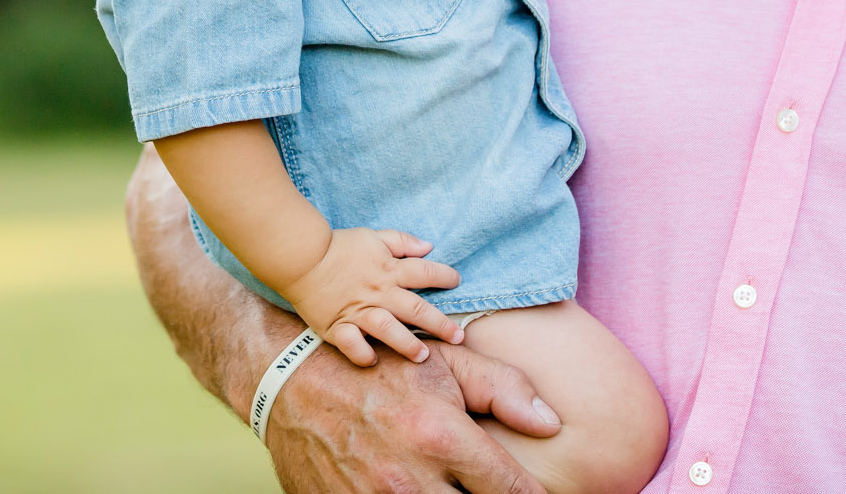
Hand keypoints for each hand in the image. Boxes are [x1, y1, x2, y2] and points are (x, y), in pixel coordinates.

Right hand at [267, 337, 561, 493]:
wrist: (293, 382)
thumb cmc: (380, 369)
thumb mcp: (444, 364)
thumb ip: (503, 390)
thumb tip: (551, 425)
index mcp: (440, 438)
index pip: (511, 491)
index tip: (532, 492)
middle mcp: (410, 480)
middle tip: (482, 483)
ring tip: (447, 482)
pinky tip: (420, 487)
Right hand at [279, 227, 464, 364]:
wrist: (301, 258)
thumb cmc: (338, 246)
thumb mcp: (373, 236)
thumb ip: (402, 241)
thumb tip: (428, 246)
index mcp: (388, 269)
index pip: (424, 273)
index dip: (444, 276)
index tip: (457, 282)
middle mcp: (378, 292)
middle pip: (415, 308)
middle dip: (440, 324)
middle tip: (458, 337)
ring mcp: (357, 311)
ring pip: (388, 330)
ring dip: (407, 344)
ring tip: (424, 356)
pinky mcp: (337, 326)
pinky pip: (352, 344)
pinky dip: (362, 354)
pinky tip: (373, 361)